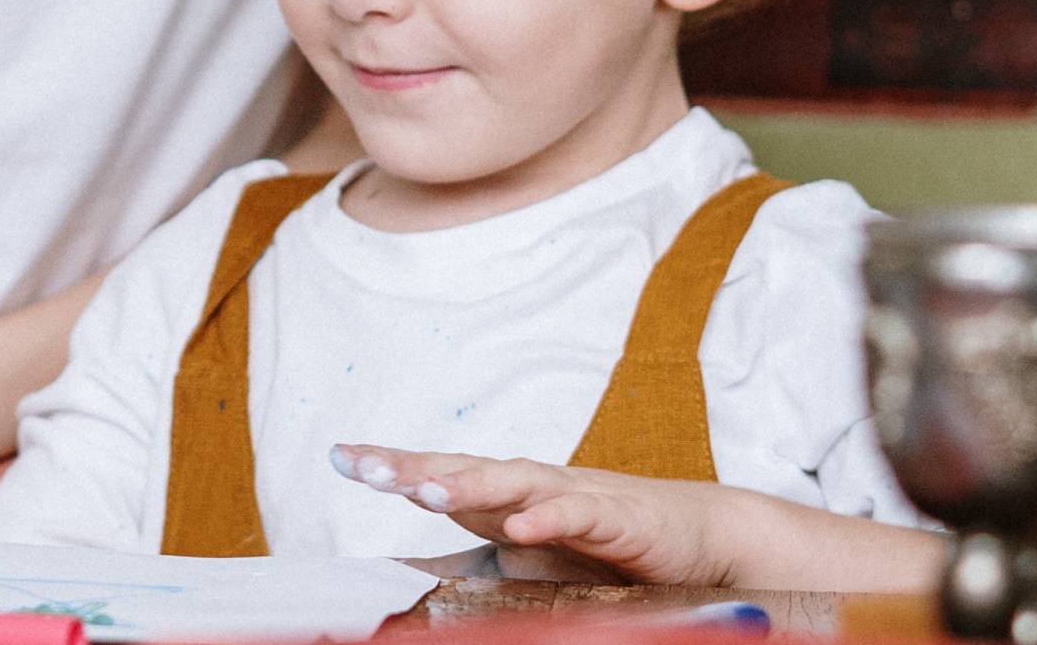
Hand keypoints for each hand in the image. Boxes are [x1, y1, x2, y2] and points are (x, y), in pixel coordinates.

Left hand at [330, 446, 736, 585]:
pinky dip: (547, 518)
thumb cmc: (606, 546)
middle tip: (361, 464)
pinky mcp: (617, 517)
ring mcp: (572, 494)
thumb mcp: (535, 561)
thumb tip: (422, 580)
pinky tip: (519, 528)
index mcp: (504, 496)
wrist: (697, 536)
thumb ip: (483, 563)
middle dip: (410, 467)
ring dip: (467, 483)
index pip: (438, 473)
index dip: (391, 464)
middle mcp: (530, 485)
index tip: (339, 456)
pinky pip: (576, 514)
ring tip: (424, 489)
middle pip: (461, 469)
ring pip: (511, 483)